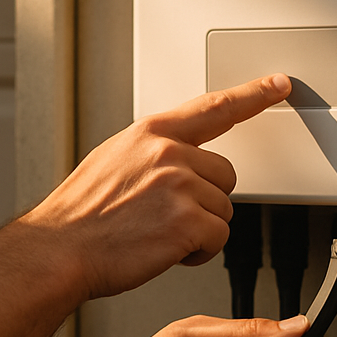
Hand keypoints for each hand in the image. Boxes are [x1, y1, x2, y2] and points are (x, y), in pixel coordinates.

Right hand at [28, 74, 290, 300]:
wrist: (59, 250)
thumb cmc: (80, 215)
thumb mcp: (112, 160)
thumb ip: (152, 153)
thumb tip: (178, 160)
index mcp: (151, 134)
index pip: (214, 107)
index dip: (252, 95)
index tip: (278, 84)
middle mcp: (169, 153)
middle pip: (225, 175)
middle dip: (205, 200)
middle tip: (166, 216)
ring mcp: (179, 185)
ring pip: (224, 210)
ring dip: (199, 230)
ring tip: (157, 234)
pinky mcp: (187, 221)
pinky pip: (218, 238)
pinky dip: (198, 252)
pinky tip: (165, 251)